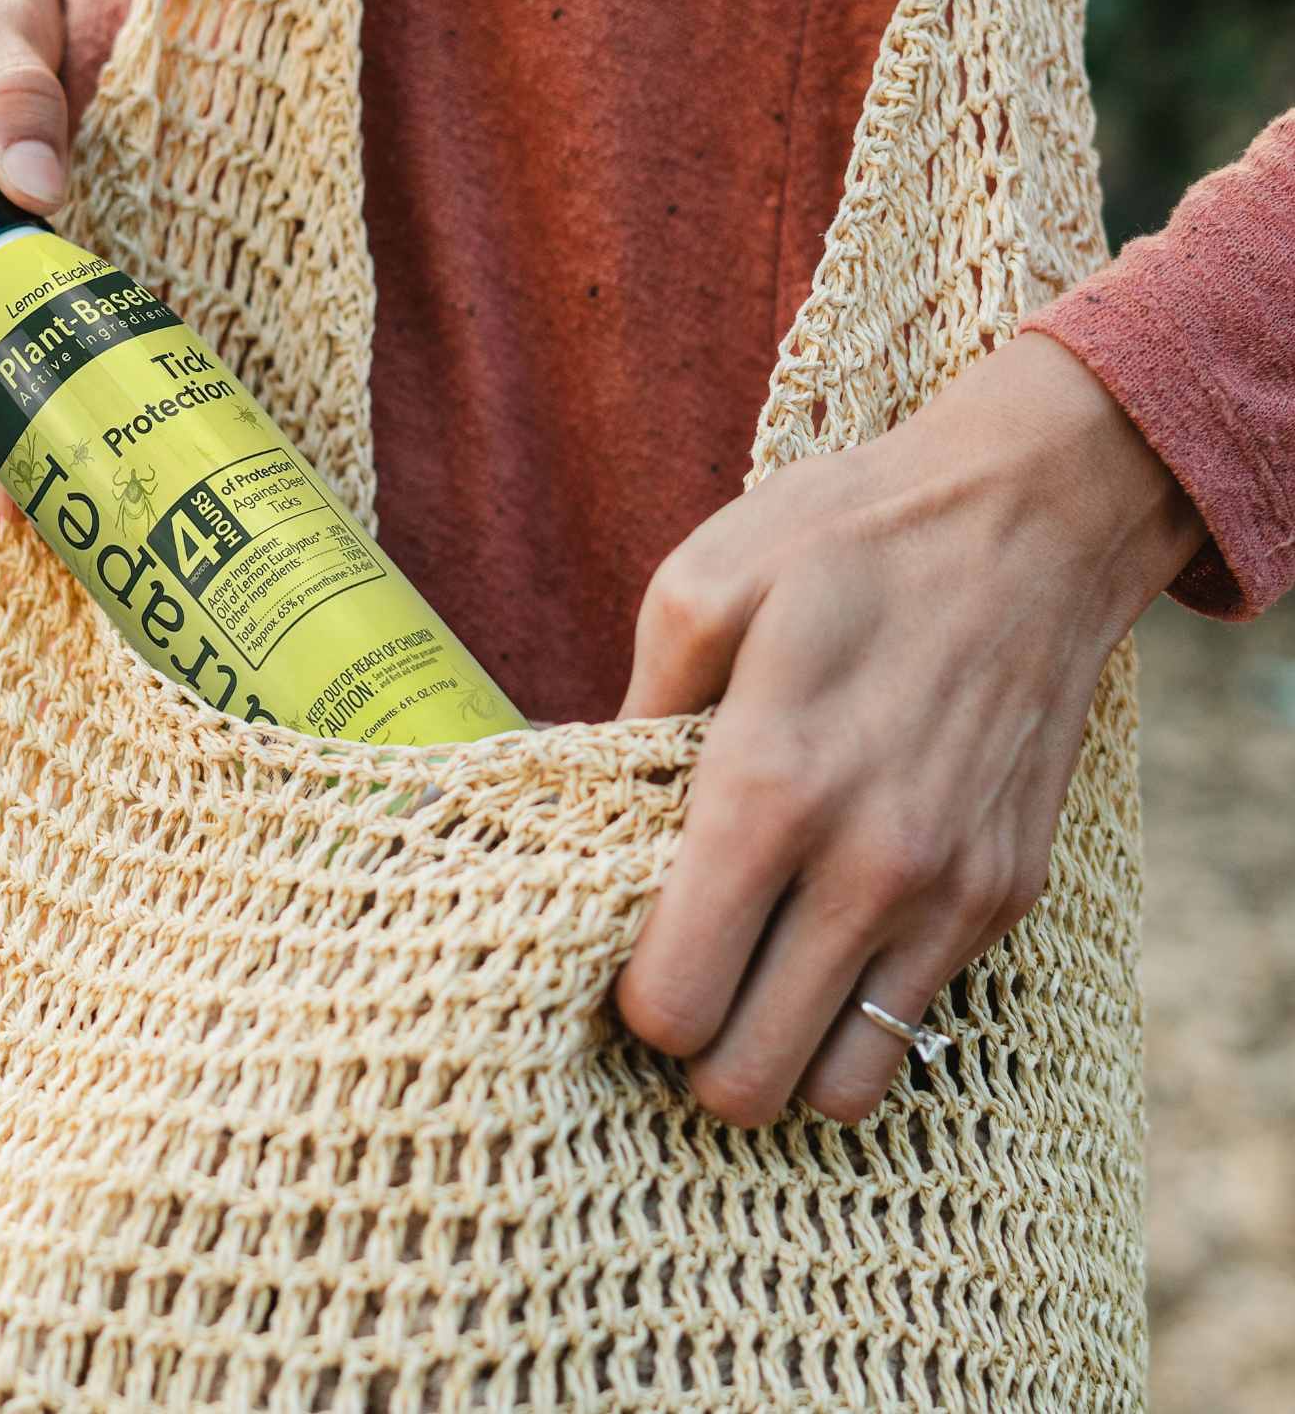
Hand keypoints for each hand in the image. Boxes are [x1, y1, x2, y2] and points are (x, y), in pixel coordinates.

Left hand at [613, 333, 1204, 1125]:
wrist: (1030, 517)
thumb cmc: (845, 540)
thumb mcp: (699, 587)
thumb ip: (628, 713)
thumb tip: (573, 797)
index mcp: (768, 790)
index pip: (676, 1002)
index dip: (634, 1000)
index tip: (631, 947)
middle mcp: (866, 866)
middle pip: (750, 1081)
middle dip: (697, 1053)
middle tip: (685, 978)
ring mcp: (949, 893)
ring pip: (844, 1088)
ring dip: (783, 1053)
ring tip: (757, 975)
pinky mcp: (1007, 894)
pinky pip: (918, 1021)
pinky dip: (861, 1011)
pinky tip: (831, 929)